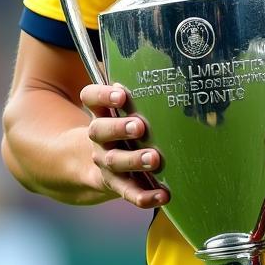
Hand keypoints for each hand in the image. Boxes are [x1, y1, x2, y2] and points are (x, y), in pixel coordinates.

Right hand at [81, 83, 168, 208]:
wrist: (92, 167)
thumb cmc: (122, 129)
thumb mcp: (123, 110)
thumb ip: (141, 95)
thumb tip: (174, 69)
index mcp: (100, 113)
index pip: (90, 97)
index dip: (101, 94)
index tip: (120, 92)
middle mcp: (99, 138)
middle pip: (99, 130)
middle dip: (119, 128)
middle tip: (139, 126)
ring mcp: (106, 162)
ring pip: (115, 161)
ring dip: (134, 160)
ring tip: (154, 158)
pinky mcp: (116, 185)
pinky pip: (128, 191)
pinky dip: (144, 196)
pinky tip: (163, 195)